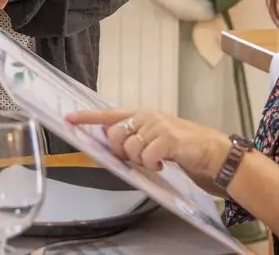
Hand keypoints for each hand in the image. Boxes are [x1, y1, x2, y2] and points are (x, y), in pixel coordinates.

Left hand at [65, 108, 231, 176]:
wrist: (209, 151)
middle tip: (138, 158)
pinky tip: (162, 164)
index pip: (109, 114)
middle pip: (115, 135)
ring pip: (129, 148)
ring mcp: (158, 125)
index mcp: (141, 114)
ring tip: (155, 161)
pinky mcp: (168, 138)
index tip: (68, 118)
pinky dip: (152, 164)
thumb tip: (106, 136)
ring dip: (139, 161)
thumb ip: (131, 135)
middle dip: (121, 151)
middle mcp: (147, 116)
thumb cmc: (180, 146)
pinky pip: (146, 156)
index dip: (87, 117)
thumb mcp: (152, 138)